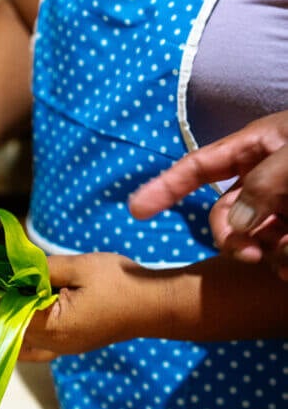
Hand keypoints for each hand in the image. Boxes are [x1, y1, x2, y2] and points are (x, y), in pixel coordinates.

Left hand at [0, 253, 142, 361]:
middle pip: (8, 326)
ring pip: (20, 337)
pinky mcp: (70, 345)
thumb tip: (11, 266)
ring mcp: (62, 349)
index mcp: (52, 327)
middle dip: (1, 298)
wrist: (153, 304)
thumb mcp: (77, 266)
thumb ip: (41, 268)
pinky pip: (36, 345)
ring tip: (16, 286)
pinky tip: (25, 311)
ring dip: (12, 311)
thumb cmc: (118, 282)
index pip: (5, 312)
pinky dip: (24, 329)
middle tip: (5, 271)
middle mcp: (53, 344)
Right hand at [128, 111, 287, 278]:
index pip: (198, 167)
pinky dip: (281, 260)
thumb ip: (262, 185)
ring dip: (263, 251)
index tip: (136, 210)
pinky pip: (278, 249)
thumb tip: (236, 226)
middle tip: (249, 256)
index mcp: (254, 148)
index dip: (165, 186)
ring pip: (252, 236)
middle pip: (225, 213)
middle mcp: (263, 177)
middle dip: (229, 238)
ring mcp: (282, 203)